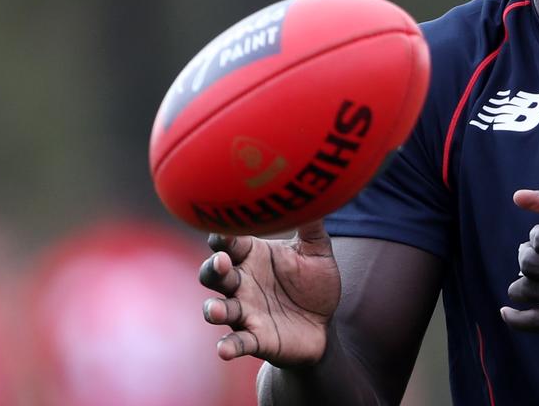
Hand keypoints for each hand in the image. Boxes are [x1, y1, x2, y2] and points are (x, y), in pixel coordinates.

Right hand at [198, 220, 340, 366]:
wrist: (325, 325)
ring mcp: (245, 311)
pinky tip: (224, 349)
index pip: (229, 241)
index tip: (224, 228)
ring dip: (214, 309)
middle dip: (213, 268)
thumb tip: (315, 190)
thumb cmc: (315, 283)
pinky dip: (228, 346)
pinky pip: (237, 342)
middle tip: (222, 261)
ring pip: (219, 308)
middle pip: (214, 273)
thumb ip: (312, 225)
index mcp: (252, 256)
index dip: (223, 234)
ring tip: (216, 310)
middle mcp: (242, 283)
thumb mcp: (318, 251)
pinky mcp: (255, 338)